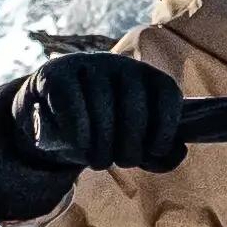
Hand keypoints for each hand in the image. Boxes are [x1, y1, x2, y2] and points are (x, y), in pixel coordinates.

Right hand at [0, 48, 185, 222]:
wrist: (49, 115)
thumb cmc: (100, 130)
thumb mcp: (130, 142)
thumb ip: (157, 153)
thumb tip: (177, 152)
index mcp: (145, 75)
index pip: (167, 93)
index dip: (166, 127)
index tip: (153, 150)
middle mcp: (119, 64)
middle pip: (134, 111)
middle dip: (130, 148)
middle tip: (122, 162)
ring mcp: (87, 65)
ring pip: (102, 113)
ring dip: (101, 148)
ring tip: (97, 161)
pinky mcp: (56, 73)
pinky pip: (72, 106)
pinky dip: (77, 133)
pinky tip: (78, 145)